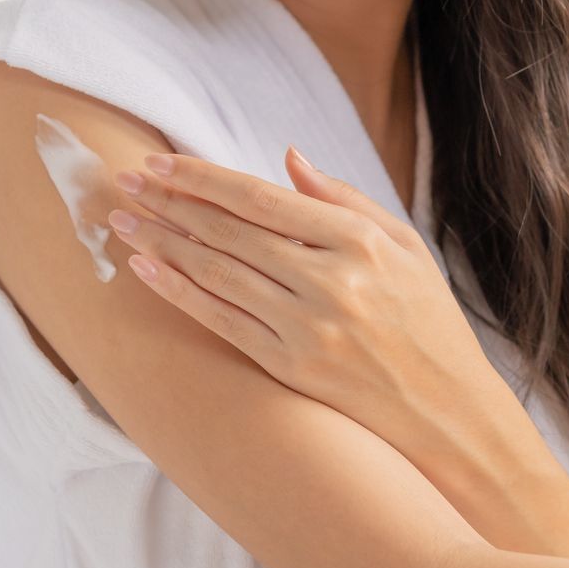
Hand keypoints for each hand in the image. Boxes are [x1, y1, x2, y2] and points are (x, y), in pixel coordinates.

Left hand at [105, 144, 491, 448]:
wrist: (447, 410)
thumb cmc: (427, 320)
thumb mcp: (404, 246)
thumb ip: (344, 199)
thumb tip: (287, 157)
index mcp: (359, 240)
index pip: (261, 197)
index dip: (204, 177)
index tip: (160, 161)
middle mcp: (331, 281)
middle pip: (230, 231)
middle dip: (169, 201)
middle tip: (123, 179)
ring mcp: (308, 328)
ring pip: (217, 273)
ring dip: (161, 241)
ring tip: (121, 219)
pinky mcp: (291, 367)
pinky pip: (221, 320)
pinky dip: (178, 292)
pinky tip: (145, 268)